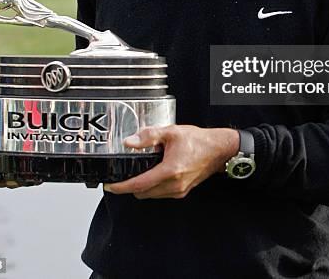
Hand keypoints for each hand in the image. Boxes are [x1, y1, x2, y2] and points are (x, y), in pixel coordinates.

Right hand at [0, 83, 40, 188]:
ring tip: (18, 178)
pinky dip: (23, 181)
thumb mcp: (5, 109)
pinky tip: (33, 179)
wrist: (25, 130)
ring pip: (2, 179)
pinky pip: (17, 180)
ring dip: (9, 180)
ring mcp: (4, 165)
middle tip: (1, 174)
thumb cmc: (11, 121)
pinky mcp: (17, 171)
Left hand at [103, 125, 239, 198]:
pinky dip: (153, 187)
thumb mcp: (171, 132)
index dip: (121, 187)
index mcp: (170, 171)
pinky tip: (155, 172)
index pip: (138, 185)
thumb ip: (149, 136)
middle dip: (130, 186)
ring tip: (141, 170)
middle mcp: (174, 185)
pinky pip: (161, 194)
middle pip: (142, 193)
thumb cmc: (199, 141)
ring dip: (142, 187)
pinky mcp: (182, 191)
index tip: (110, 186)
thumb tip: (130, 142)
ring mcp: (179, 190)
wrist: (219, 149)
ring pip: (151, 195)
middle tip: (123, 175)